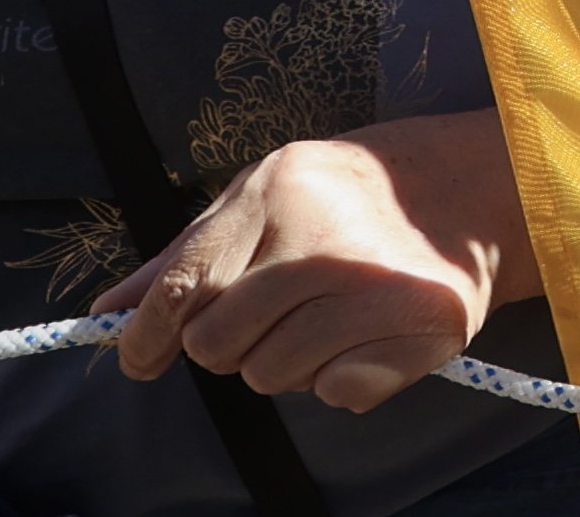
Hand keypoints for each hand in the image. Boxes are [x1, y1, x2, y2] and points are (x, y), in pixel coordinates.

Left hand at [98, 113, 523, 412]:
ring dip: (286, 361)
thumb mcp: (265, 194)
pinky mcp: (422, 329)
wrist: (474, 185)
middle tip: (273, 312)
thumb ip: (188, 254)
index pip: (183, 289)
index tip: (140, 359)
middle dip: (229, 342)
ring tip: (326, 317)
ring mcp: (376, 288)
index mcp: (277, 192)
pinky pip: (336, 394)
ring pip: (271, 377)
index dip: (147, 336)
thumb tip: (106, 311)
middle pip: (216, 345)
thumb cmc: (350, 193)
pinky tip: (367, 333)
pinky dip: (344, 376)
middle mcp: (323, 240)